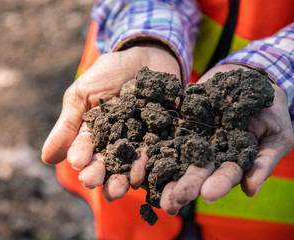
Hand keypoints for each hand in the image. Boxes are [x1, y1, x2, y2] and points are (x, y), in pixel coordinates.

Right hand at [42, 43, 180, 199]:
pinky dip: (150, 164)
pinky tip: (143, 171)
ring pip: (131, 166)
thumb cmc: (109, 72)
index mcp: (94, 135)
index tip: (80, 166)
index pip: (86, 152)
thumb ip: (67, 124)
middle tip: (96, 182)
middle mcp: (116, 144)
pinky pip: (157, 154)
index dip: (82, 160)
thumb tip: (46, 157)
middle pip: (108, 165)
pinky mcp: (163, 138)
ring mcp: (140, 142)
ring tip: (121, 185)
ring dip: (124, 178)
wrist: (146, 55)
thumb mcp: (83, 93)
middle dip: (101, 175)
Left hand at [160, 64, 293, 214]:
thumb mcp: (277, 135)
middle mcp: (210, 153)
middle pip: (196, 170)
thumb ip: (264, 162)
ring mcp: (193, 136)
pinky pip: (168, 128)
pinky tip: (145, 149)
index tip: (208, 194)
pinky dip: (156, 138)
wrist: (249, 79)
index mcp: (232, 160)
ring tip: (153, 184)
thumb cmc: (271, 111)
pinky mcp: (181, 120)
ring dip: (166, 170)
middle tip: (173, 201)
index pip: (225, 175)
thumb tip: (250, 191)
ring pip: (178, 154)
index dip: (218, 184)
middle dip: (185, 185)